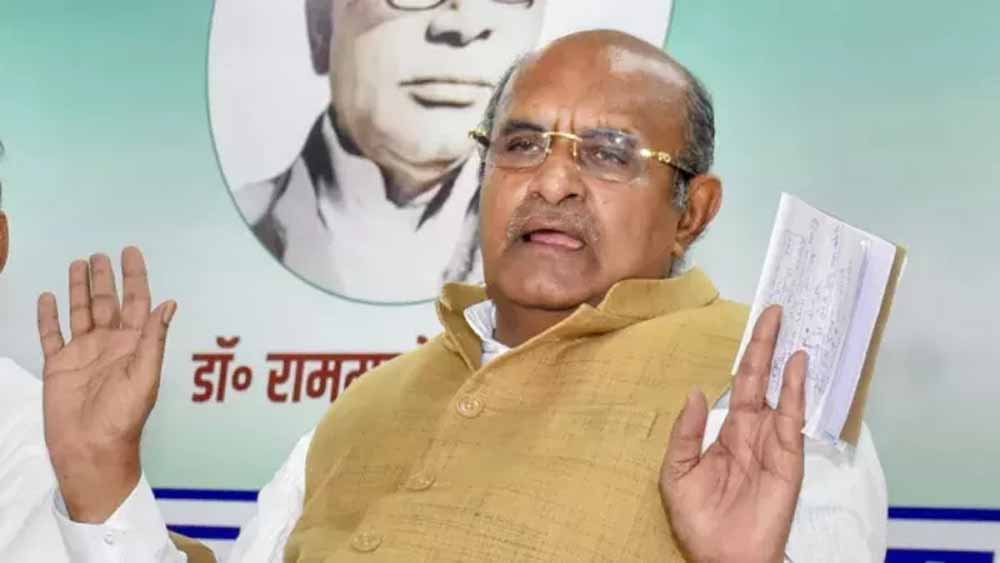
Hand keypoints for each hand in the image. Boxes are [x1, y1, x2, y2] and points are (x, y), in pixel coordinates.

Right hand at [36, 247, 175, 521]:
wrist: (90, 448)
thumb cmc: (123, 415)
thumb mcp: (145, 375)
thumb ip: (153, 338)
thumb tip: (169, 303)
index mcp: (133, 344)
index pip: (137, 302)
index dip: (135, 277)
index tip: (131, 252)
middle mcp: (109, 344)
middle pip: (106, 302)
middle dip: (105, 278)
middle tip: (100, 254)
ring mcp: (83, 353)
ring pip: (80, 312)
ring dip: (79, 289)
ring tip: (78, 264)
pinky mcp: (58, 365)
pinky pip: (52, 335)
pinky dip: (49, 317)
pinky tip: (48, 297)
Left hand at [659, 305, 806, 562]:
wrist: (723, 556)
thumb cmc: (699, 520)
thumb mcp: (677, 473)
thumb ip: (686, 432)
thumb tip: (697, 392)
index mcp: (726, 433)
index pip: (736, 386)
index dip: (743, 357)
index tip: (751, 327)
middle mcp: (752, 431)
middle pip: (759, 379)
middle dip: (765, 345)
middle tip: (774, 310)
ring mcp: (772, 442)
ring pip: (779, 391)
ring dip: (784, 359)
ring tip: (789, 326)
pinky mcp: (788, 457)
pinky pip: (792, 417)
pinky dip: (796, 389)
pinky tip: (797, 364)